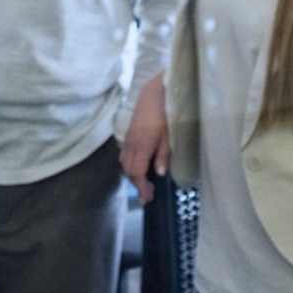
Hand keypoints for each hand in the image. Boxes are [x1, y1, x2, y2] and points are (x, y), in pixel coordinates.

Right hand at [121, 71, 169, 204]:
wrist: (153, 94)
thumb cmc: (165, 114)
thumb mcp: (169, 136)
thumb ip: (163, 155)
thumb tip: (159, 174)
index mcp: (142, 145)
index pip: (138, 172)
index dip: (142, 187)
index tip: (147, 198)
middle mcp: (132, 144)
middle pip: (129, 170)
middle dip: (137, 184)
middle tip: (147, 195)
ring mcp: (128, 139)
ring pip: (125, 163)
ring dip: (132, 175)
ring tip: (143, 184)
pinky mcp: (128, 134)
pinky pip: (124, 155)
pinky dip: (129, 165)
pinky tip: (137, 167)